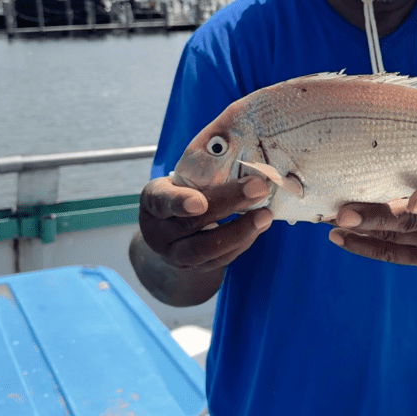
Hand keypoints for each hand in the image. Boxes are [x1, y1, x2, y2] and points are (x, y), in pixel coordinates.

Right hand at [138, 173, 272, 270]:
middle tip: (257, 188)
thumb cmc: (182, 194)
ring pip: (204, 249)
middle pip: (190, 224)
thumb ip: (201, 172)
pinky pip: (220, 260)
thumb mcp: (181, 180)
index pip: (161, 202)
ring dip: (239, 231)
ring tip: (265, 214)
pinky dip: (243, 242)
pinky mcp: (195, 267)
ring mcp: (174, 254)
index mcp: (152, 202)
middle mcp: (158, 233)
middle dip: (227, 205)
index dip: (179, 203)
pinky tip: (259, 225)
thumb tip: (239, 148)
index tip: (199, 203)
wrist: (171, 233)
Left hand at [328, 166, 416, 284]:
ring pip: (395, 237)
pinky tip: (338, 236)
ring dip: (359, 229)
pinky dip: (363, 246)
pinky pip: (393, 254)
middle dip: (373, 217)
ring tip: (328, 219)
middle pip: (408, 220)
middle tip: (341, 213)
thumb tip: (384, 124)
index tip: (414, 203)